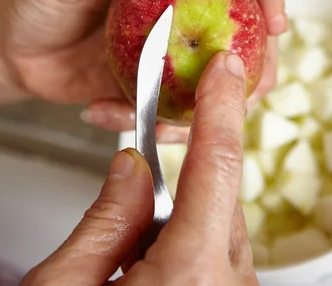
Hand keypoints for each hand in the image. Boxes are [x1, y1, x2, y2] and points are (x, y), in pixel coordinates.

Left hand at [0, 0, 285, 141]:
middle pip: (245, 40)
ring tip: (155, 119)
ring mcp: (174, 60)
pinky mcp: (157, 93)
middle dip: (254, 71)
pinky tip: (104, 112)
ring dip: (202, 112)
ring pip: (217, 87)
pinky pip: (174, 115)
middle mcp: (186, 20)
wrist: (16, 49)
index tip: (277, 25)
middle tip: (240, 94)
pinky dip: (148, 124)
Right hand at [22, 52, 258, 284]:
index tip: (225, 67)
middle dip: (168, 190)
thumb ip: (102, 220)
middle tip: (124, 210)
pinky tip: (146, 272)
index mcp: (191, 273)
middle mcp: (228, 283)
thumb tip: (131, 166)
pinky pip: (217, 251)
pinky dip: (183, 245)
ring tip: (125, 262)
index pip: (216, 164)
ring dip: (173, 223)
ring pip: (215, 223)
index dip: (220, 106)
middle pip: (213, 195)